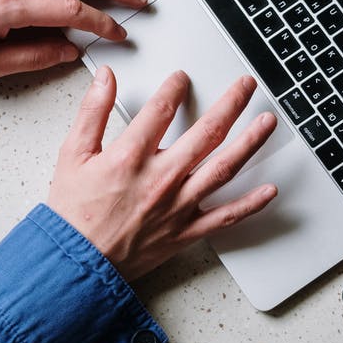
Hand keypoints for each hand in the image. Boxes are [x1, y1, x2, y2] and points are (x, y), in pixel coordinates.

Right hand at [47, 67, 278, 280]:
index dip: (175, 87)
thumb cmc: (73, 214)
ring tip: (267, 122)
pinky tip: (269, 190)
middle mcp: (161, 179)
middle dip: (231, 104)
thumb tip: (106, 78)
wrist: (76, 263)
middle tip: (246, 86)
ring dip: (250, 142)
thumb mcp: (72, 154)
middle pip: (207, 132)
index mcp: (131, 157)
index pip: (162, 110)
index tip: (182, 78)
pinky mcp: (185, 231)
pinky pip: (225, 216)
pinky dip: (250, 204)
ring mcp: (178, 206)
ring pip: (224, 168)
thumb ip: (92, 112)